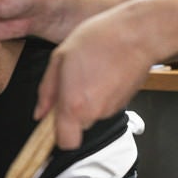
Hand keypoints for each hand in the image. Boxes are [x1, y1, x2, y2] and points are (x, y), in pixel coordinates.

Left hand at [34, 2, 161, 149]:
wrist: (137, 34)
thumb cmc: (98, 40)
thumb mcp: (59, 58)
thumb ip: (47, 90)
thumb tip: (40, 112)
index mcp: (74, 104)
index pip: (65, 143)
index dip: (56, 136)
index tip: (50, 121)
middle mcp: (94, 112)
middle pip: (76, 127)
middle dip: (69, 111)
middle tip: (68, 83)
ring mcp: (111, 109)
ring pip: (90, 114)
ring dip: (85, 100)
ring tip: (87, 72)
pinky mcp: (123, 103)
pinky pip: (103, 105)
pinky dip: (99, 94)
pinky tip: (100, 72)